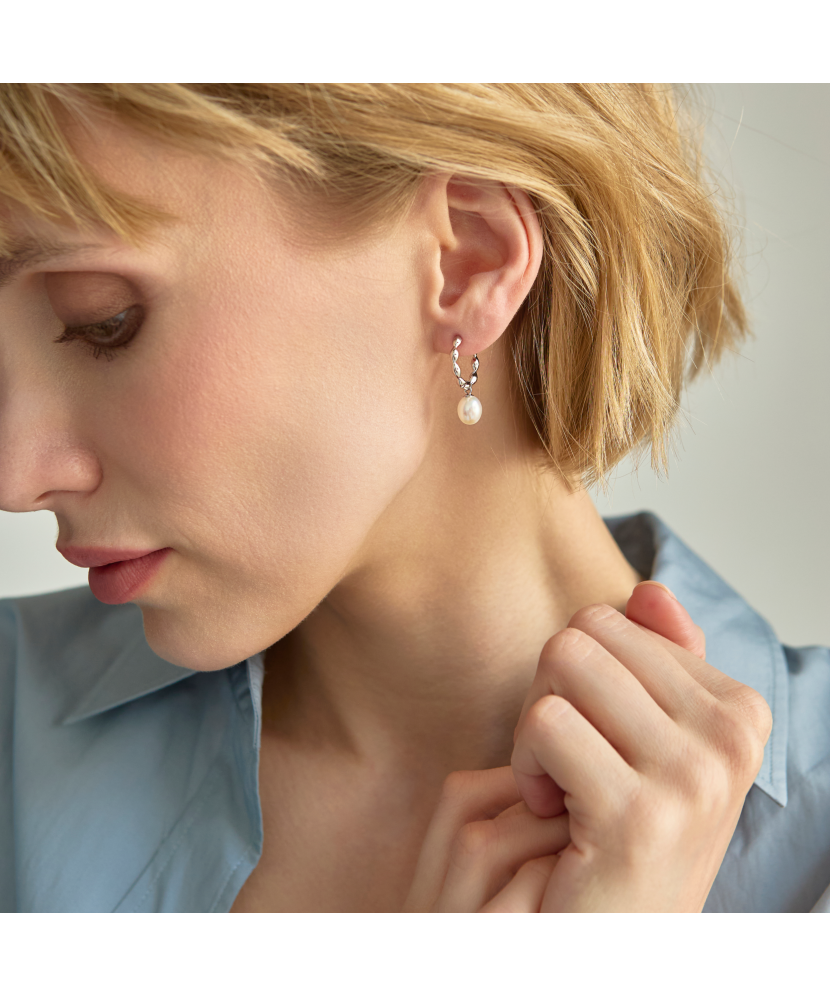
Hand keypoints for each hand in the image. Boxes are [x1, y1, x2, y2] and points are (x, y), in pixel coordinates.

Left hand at [511, 581, 772, 910]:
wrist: (612, 942)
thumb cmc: (623, 837)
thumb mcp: (655, 744)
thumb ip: (659, 662)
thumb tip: (650, 591)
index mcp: (738, 709)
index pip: (615, 618)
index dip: (581, 677)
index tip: (598, 742)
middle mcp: (729, 735)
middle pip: (583, 634)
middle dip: (550, 691)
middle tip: (564, 759)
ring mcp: (691, 775)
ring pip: (561, 665)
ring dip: (533, 729)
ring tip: (557, 783)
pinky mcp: (636, 813)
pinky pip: (544, 724)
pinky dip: (523, 766)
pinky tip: (549, 813)